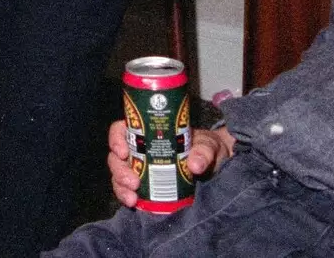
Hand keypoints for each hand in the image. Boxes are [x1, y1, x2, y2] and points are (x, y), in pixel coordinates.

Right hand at [106, 119, 233, 207]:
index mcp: (148, 133)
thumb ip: (203, 152)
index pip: (121, 130)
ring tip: (132, 198)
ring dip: (121, 186)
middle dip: (120, 170)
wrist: (217, 167)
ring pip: (119, 175)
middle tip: (133, 182)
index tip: (123, 152)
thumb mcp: (208, 145)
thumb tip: (194, 165)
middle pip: (117, 157)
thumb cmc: (208, 148)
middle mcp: (140, 150)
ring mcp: (141, 169)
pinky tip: (134, 204)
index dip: (116, 139)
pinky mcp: (145, 186)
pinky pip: (128, 190)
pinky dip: (127, 197)